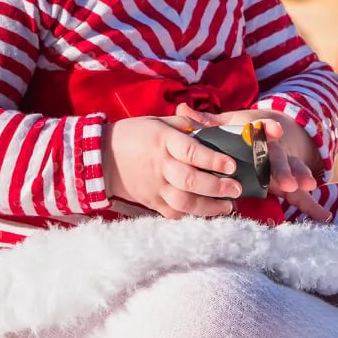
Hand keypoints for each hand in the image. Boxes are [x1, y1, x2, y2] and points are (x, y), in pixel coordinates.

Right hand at [103, 114, 242, 219]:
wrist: (101, 157)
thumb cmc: (135, 135)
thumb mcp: (159, 121)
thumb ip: (187, 123)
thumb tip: (214, 126)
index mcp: (163, 141)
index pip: (191, 151)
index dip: (213, 160)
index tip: (232, 165)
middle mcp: (160, 166)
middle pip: (190, 180)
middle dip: (216, 187)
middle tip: (236, 189)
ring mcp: (155, 187)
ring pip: (183, 202)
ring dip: (208, 207)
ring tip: (227, 206)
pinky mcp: (151, 202)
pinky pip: (173, 214)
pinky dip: (191, 216)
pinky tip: (207, 214)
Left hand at [176, 105, 329, 222]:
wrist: (277, 131)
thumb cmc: (247, 131)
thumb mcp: (231, 124)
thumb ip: (208, 122)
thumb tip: (182, 107)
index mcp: (259, 136)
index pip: (264, 132)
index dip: (270, 131)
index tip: (276, 132)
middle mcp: (275, 152)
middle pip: (281, 159)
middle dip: (286, 169)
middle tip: (289, 181)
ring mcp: (287, 167)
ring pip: (296, 172)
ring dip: (302, 179)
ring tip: (308, 187)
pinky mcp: (293, 182)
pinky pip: (303, 196)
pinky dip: (313, 206)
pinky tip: (323, 216)